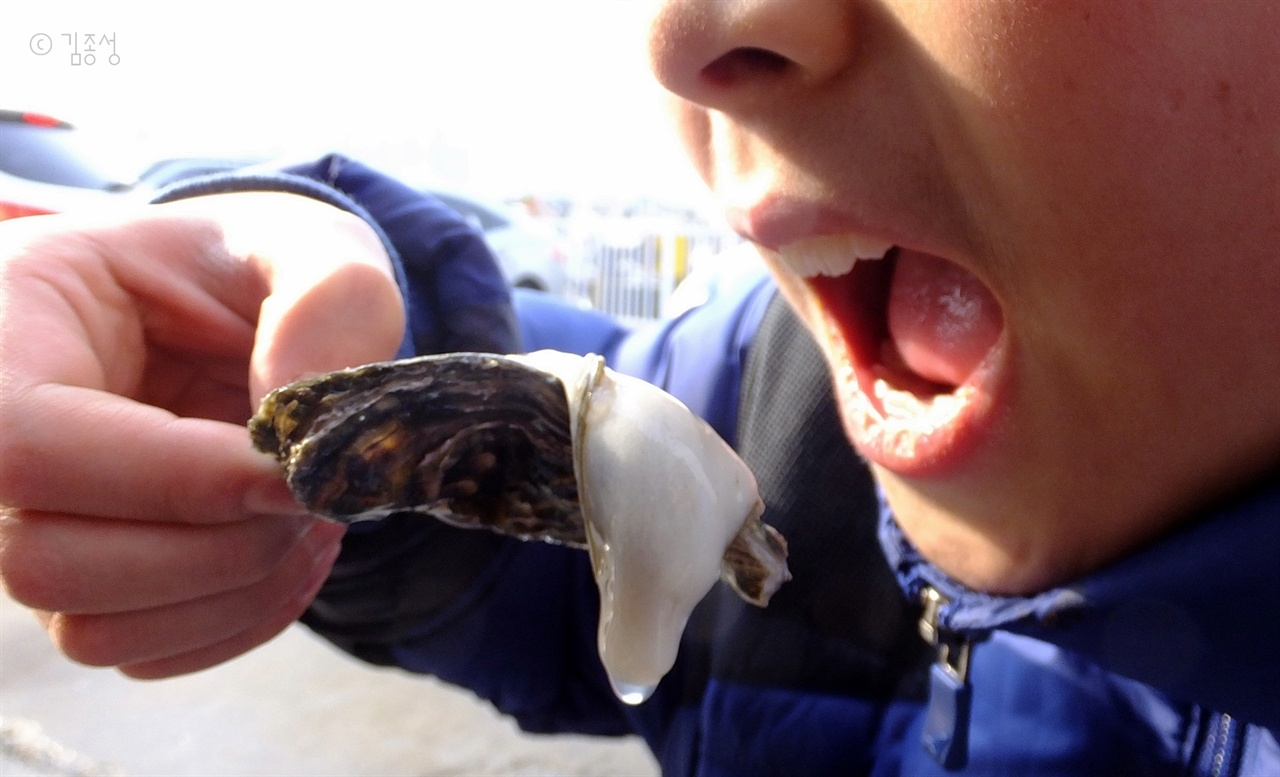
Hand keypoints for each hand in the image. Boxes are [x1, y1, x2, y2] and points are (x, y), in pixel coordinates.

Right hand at [0, 192, 404, 676]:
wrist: (239, 310)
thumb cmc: (255, 268)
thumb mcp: (307, 242)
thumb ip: (326, 302)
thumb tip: (297, 437)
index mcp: (8, 324)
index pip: (28, 440)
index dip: (176, 479)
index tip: (294, 474)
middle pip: (48, 559)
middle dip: (219, 544)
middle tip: (313, 492)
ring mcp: (25, 526)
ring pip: (95, 627)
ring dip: (238, 589)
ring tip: (313, 515)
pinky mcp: (82, 585)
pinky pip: (142, 652)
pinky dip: (240, 617)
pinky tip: (291, 548)